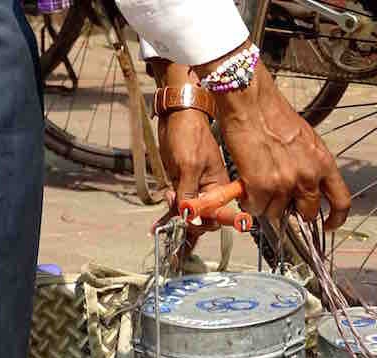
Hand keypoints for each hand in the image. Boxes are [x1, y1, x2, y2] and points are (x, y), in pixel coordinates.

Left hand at [157, 108, 229, 234]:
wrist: (176, 115)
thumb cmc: (189, 134)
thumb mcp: (189, 166)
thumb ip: (189, 193)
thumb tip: (187, 216)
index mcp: (219, 187)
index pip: (217, 216)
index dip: (204, 224)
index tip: (189, 224)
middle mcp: (208, 191)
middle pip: (201, 219)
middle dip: (186, 223)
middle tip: (174, 221)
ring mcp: (193, 188)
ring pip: (185, 214)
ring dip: (173, 220)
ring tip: (161, 223)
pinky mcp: (180, 184)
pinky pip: (176, 205)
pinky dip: (167, 214)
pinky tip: (157, 224)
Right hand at [205, 57, 350, 228]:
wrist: (251, 103)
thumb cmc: (275, 115)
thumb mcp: (307, 141)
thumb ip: (311, 166)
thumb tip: (307, 185)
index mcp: (323, 163)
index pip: (341, 201)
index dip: (336, 219)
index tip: (328, 224)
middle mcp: (308, 177)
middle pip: (308, 214)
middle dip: (294, 212)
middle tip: (281, 200)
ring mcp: (285, 184)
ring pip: (278, 214)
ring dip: (268, 205)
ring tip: (259, 184)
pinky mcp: (262, 187)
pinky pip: (257, 208)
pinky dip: (250, 202)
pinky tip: (248, 185)